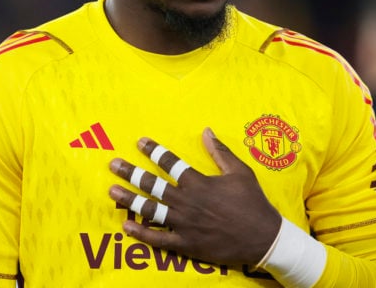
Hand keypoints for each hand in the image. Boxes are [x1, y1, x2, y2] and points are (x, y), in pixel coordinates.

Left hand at [108, 127, 281, 265]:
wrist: (263, 238)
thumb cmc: (253, 202)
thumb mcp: (240, 172)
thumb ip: (220, 152)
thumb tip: (206, 131)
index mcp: (199, 182)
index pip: (171, 163)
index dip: (154, 151)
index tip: (140, 142)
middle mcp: (187, 202)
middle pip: (153, 185)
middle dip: (131, 173)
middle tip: (113, 165)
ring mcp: (184, 224)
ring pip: (150, 210)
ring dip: (130, 199)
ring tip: (112, 191)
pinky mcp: (186, 244)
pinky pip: (158, 239)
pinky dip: (141, 233)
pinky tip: (126, 226)